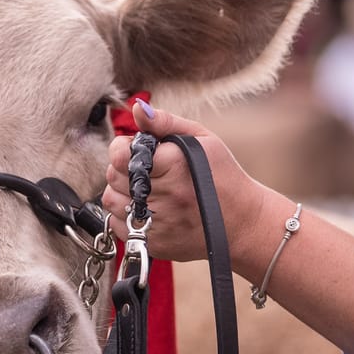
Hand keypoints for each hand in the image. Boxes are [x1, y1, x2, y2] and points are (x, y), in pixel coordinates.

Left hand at [102, 100, 276, 268]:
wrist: (242, 223)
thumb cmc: (222, 176)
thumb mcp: (202, 140)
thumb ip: (165, 122)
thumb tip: (136, 108)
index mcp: (175, 165)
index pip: (119, 155)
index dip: (124, 149)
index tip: (138, 151)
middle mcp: (165, 196)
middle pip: (113, 176)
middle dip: (124, 169)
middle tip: (146, 170)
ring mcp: (158, 224)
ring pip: (111, 201)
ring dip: (122, 192)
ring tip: (146, 189)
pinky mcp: (154, 244)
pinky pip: (119, 225)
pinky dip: (126, 215)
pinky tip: (147, 209)